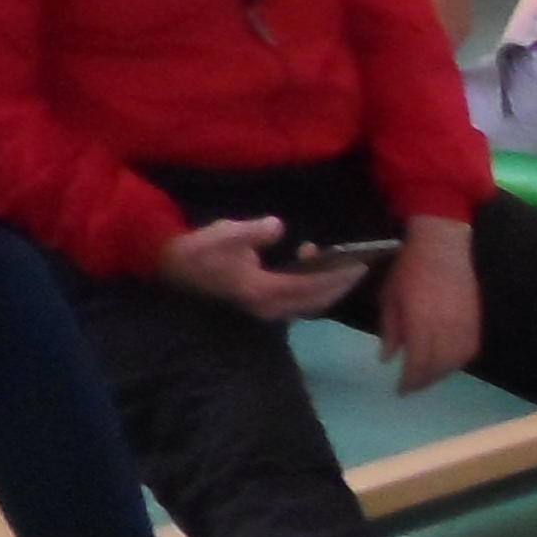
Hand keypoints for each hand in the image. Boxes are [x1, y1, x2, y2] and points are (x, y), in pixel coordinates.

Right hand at [158, 216, 364, 324]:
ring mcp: (266, 310)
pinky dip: (312, 286)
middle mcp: (268, 307)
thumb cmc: (200, 249)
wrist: (175, 267)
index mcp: (261, 291)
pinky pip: (298, 301)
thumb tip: (279, 227)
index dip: (335, 277)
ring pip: (309, 304)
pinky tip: (308, 260)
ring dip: (327, 286)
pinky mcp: (263, 305)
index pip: (310, 287)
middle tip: (360, 267)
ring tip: (340, 263)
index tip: (357, 264)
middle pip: (316, 302)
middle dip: (340, 285)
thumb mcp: (224, 233)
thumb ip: (253, 231)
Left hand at [377, 215, 480, 392]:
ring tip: (428, 377)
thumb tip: (387, 358)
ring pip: (455, 362)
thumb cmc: (409, 268)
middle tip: (413, 388)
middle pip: (438, 367)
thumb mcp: (389, 297)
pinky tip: (447, 363)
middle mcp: (445, 328)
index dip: (409, 381)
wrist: (442, 246)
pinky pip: (469, 351)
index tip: (400, 390)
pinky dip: (458, 362)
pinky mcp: (476, 321)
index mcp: (420, 321)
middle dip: (424, 381)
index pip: (417, 362)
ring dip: (441, 374)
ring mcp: (464, 325)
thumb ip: (390, 329)